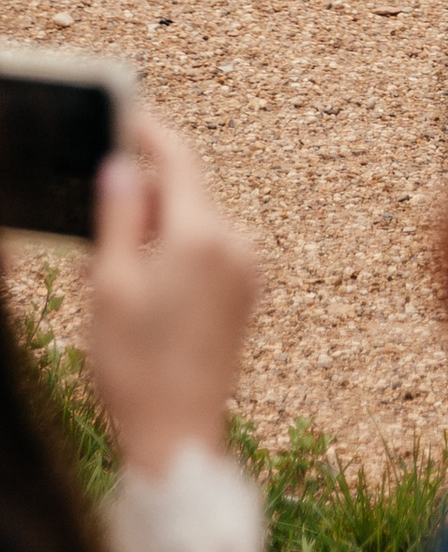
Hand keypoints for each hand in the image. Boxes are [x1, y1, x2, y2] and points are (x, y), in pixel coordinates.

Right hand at [84, 111, 261, 479]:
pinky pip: (209, 254)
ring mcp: (247, 270)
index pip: (180, 161)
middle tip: (96, 235)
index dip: (151, 133)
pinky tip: (142, 293)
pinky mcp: (247, 294)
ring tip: (111, 278)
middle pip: (187, 195)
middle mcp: (236, 244)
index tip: (128, 115)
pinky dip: (175, 257)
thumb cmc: (137, 368)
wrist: (179, 437)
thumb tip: (121, 166)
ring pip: (195, 227)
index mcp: (202, 236)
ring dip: (155, 235)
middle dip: (142, 203)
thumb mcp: (111, 286)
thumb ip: (117, 217)